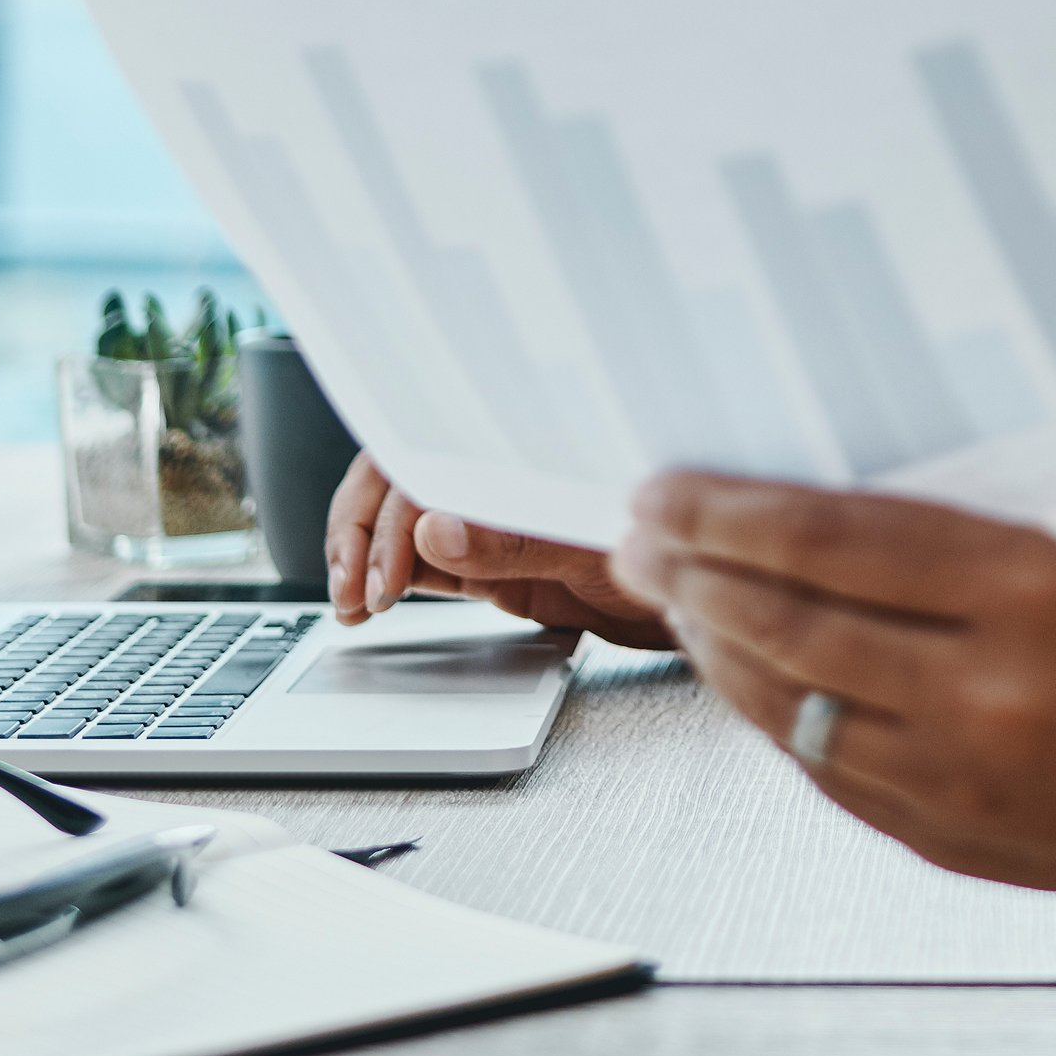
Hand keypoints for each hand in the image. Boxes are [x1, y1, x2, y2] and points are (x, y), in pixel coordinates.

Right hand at [321, 451, 680, 649]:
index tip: (383, 576)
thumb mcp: (595, 548)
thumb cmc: (672, 552)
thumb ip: (514, 541)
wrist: (705, 601)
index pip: (423, 464)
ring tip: (350, 602)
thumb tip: (433, 530)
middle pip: (398, 483)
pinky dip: (391, 576)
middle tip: (353, 593)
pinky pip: (425, 560)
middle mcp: (497, 480)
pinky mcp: (494, 564)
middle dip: (360, 534)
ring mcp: (492, 522)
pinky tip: (372, 600)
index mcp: (517, 453)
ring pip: (402, 522)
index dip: (388, 519)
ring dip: (365, 554)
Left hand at [610, 471, 1055, 894]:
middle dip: (693, 570)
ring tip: (672, 594)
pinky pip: (821, 766)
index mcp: (1028, 584)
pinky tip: (735, 667)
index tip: (666, 490)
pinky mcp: (947, 834)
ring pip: (788, 702)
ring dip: (711, 641)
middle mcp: (990, 685)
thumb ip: (938, 534)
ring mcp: (963, 773)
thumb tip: (785, 513)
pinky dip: (764, 710)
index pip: (832, 538)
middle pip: (791, 619)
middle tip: (640, 536)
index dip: (728, 512)